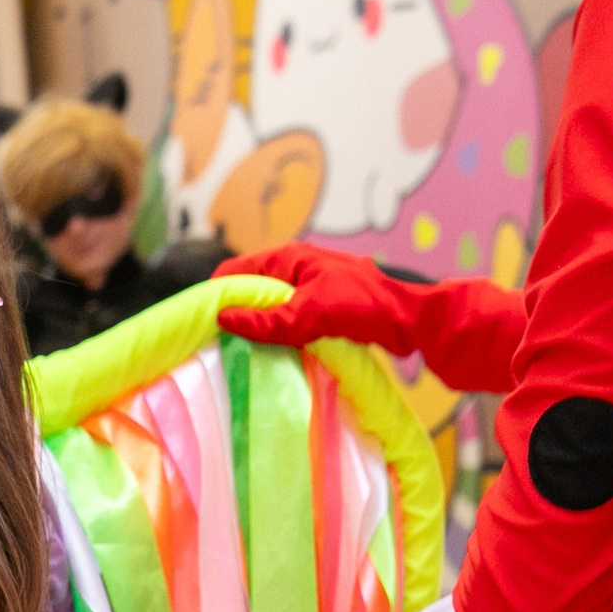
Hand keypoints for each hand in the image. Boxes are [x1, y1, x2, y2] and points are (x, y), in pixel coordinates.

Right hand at [215, 244, 424, 353]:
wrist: (410, 318)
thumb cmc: (363, 305)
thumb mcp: (310, 313)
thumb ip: (268, 319)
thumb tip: (223, 318)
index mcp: (287, 257)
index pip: (234, 271)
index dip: (217, 294)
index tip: (203, 322)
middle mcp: (293, 268)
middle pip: (248, 290)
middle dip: (235, 313)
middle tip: (219, 343)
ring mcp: (306, 288)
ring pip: (267, 308)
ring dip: (258, 327)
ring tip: (242, 352)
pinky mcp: (318, 308)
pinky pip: (286, 320)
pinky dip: (277, 334)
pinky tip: (272, 354)